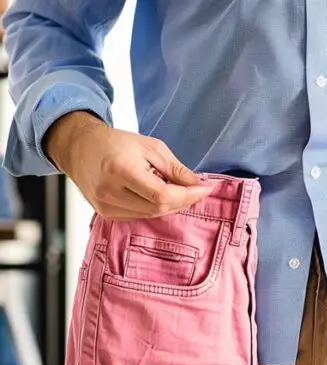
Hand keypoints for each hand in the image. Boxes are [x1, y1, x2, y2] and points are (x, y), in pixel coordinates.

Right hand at [45, 111, 213, 219]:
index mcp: (121, 170)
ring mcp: (106, 207)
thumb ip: (176, 169)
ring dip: (171, 206)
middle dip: (183, 201)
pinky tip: (158, 196)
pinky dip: (155, 208)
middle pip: (159, 208)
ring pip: (151, 215)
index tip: (204, 189)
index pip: (161, 194)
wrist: (79, 148)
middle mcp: (110, 192)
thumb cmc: (115, 143)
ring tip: (177, 191)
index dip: (187, 195)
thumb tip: (198, 185)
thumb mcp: (151, 147)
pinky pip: (140, 216)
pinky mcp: (106, 214)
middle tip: (196, 190)